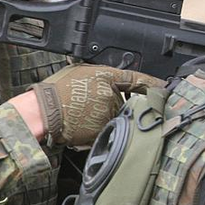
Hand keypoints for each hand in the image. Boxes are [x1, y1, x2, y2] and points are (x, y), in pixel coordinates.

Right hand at [30, 64, 163, 146]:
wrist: (40, 114)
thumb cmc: (56, 92)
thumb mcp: (81, 72)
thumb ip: (103, 77)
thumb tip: (117, 81)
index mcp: (107, 78)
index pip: (136, 79)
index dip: (151, 83)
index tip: (164, 86)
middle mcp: (112, 97)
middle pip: (124, 102)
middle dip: (112, 104)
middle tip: (86, 104)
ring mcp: (108, 116)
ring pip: (115, 117)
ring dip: (104, 118)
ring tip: (79, 114)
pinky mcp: (103, 132)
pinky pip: (108, 130)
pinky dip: (98, 129)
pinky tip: (81, 124)